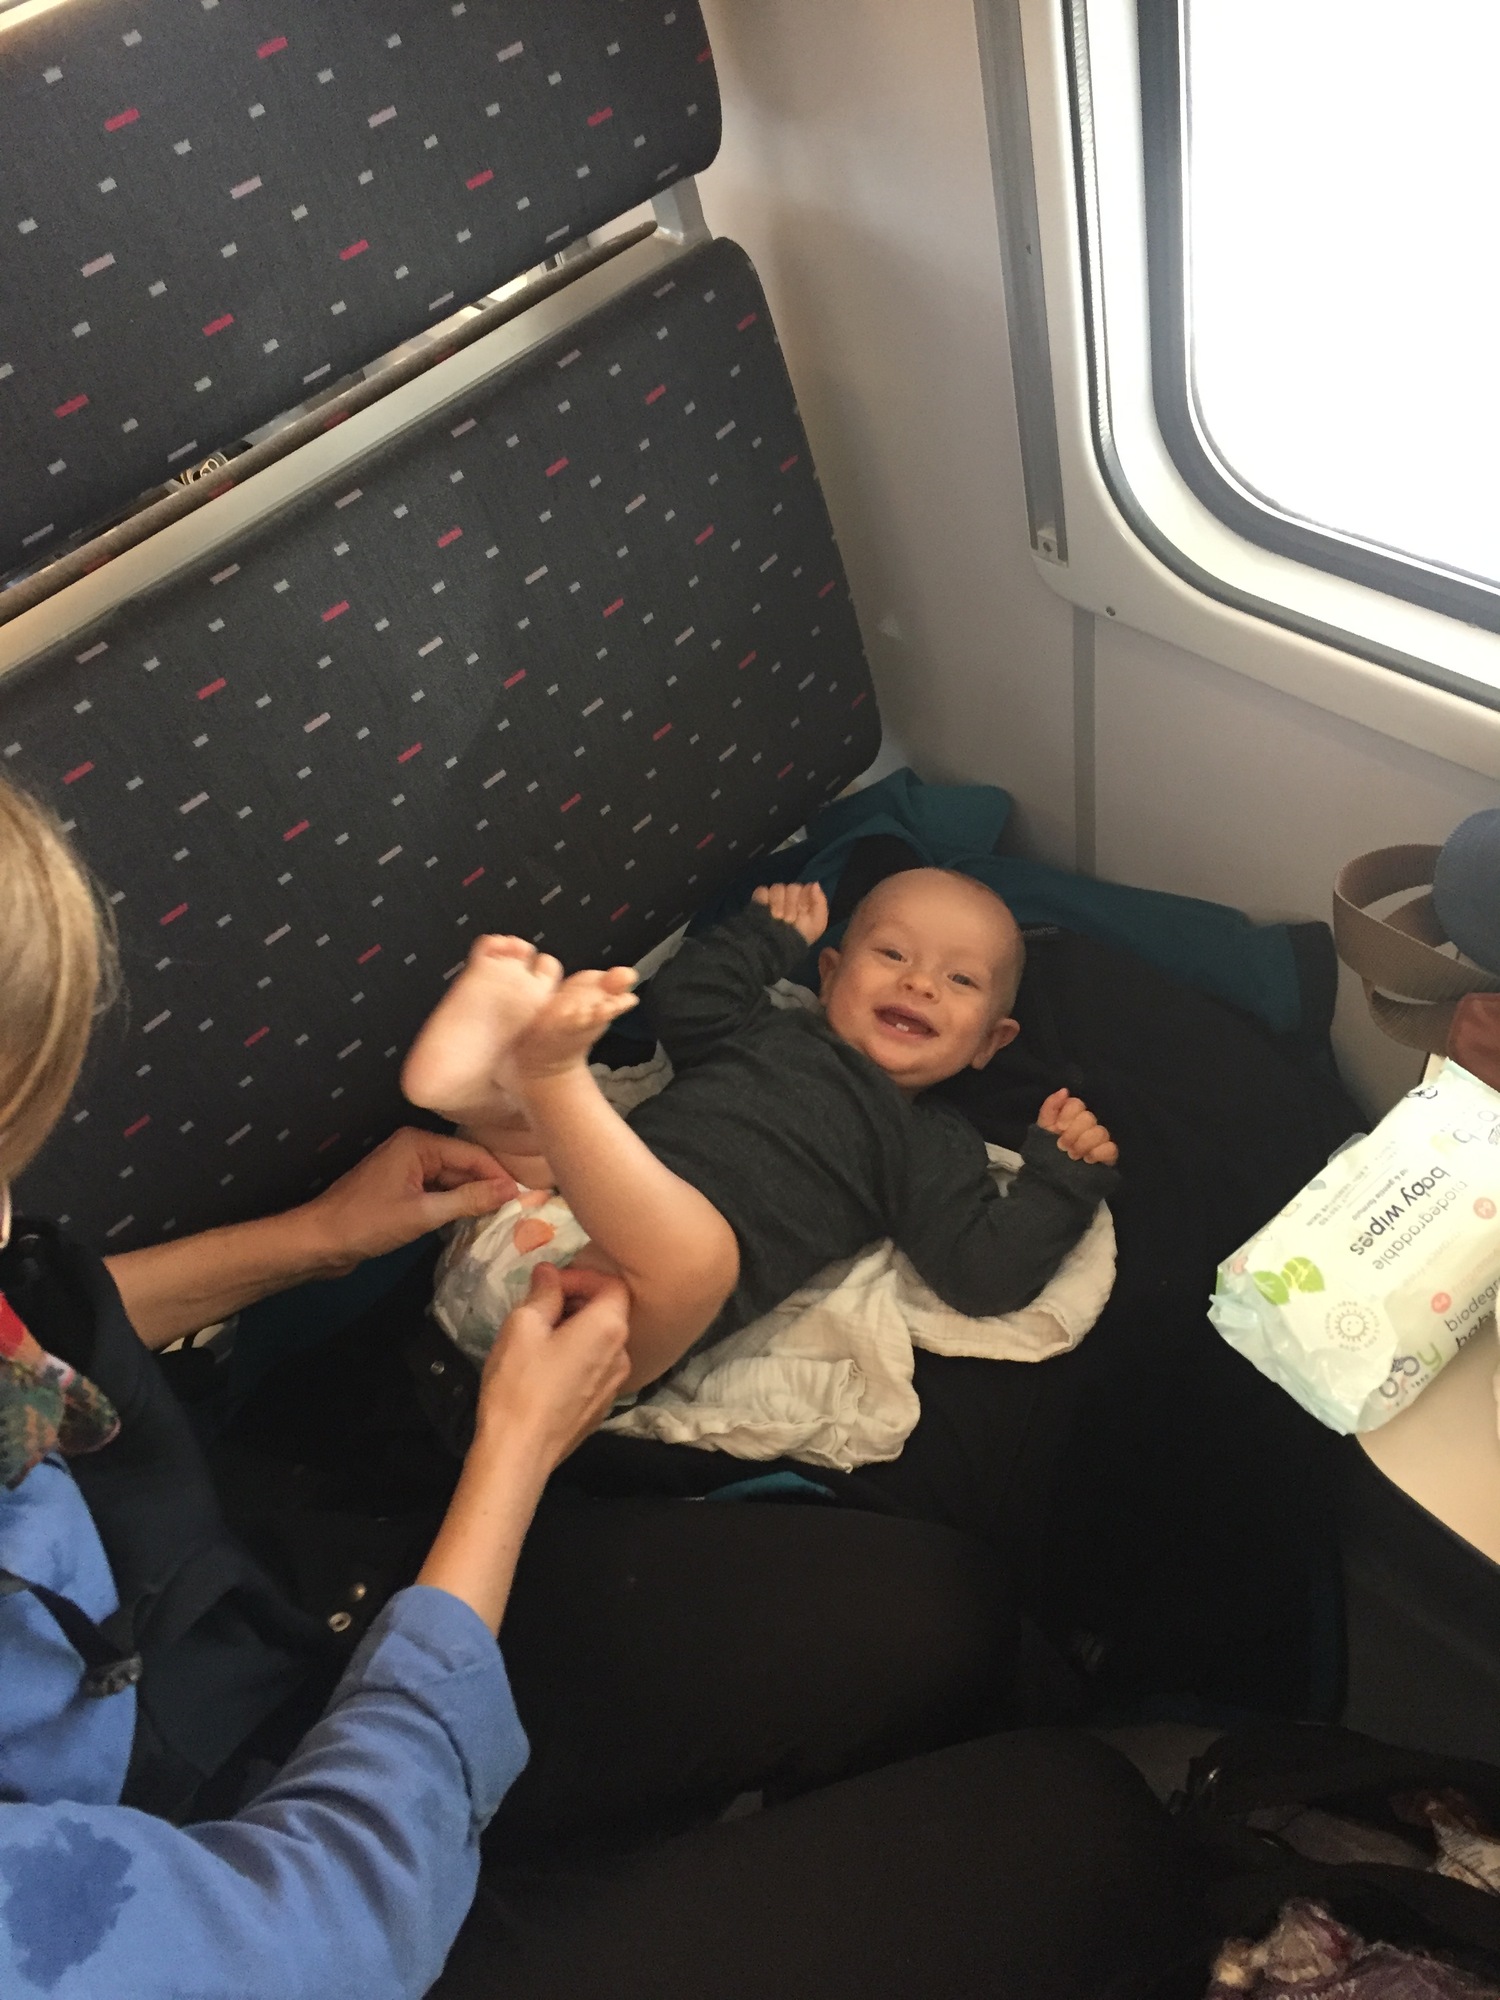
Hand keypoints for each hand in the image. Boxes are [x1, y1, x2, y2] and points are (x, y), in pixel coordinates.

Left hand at [298, 1126, 520, 1274]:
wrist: (318, 1242)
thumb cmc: (366, 1223)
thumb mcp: (422, 1214)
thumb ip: (468, 1200)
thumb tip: (511, 1191)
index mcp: (418, 1143)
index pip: (473, 1154)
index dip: (501, 1175)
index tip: (529, 1197)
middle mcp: (415, 1148)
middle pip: (464, 1165)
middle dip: (489, 1186)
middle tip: (523, 1210)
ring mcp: (407, 1168)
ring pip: (452, 1180)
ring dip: (473, 1197)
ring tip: (506, 1217)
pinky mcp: (402, 1188)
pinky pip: (438, 1192)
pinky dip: (454, 1205)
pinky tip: (474, 1220)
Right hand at [474, 1263, 631, 1469]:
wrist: (520, 1451)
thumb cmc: (519, 1383)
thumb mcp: (523, 1325)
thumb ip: (543, 1292)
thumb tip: (550, 1272)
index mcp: (609, 1327)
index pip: (613, 1283)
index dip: (582, 1275)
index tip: (550, 1284)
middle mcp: (623, 1354)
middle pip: (611, 1312)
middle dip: (578, 1301)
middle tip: (541, 1307)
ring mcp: (615, 1384)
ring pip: (603, 1341)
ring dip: (578, 1330)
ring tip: (542, 1337)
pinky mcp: (603, 1406)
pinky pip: (598, 1367)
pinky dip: (580, 1356)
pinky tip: (549, 1368)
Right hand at [753, 879, 828, 944]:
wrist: (778, 946)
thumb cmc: (800, 937)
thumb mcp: (817, 923)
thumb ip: (820, 901)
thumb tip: (814, 883)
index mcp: (804, 901)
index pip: (805, 888)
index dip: (804, 899)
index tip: (803, 911)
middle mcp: (789, 897)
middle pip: (792, 887)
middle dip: (792, 904)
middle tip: (789, 920)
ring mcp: (773, 898)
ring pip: (778, 888)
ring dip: (778, 904)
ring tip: (778, 918)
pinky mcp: (759, 901)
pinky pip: (762, 891)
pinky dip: (765, 901)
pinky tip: (767, 912)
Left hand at [1037, 1088, 1118, 1166]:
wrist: (1052, 1178)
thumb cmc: (1048, 1149)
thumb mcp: (1043, 1127)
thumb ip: (1050, 1107)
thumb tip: (1064, 1090)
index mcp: (1073, 1114)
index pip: (1076, 1104)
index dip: (1067, 1115)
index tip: (1059, 1128)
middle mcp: (1089, 1123)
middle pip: (1088, 1118)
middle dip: (1072, 1134)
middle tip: (1063, 1147)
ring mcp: (1101, 1139)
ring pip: (1100, 1132)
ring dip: (1083, 1145)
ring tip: (1073, 1156)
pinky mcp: (1109, 1155)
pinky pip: (1111, 1148)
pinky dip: (1098, 1153)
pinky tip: (1088, 1160)